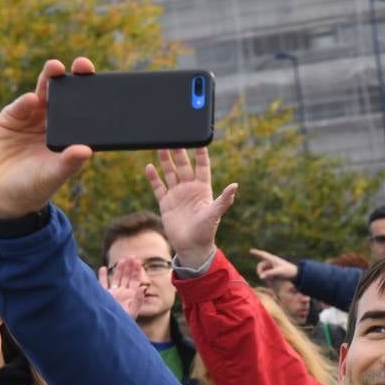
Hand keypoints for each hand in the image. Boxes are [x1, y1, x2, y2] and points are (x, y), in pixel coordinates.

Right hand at [0, 57, 95, 217]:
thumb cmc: (32, 187)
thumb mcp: (52, 176)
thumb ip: (68, 163)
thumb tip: (87, 150)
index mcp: (69, 136)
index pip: (84, 112)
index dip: (93, 97)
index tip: (104, 84)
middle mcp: (53, 123)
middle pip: (66, 96)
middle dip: (73, 79)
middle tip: (83, 65)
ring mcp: (31, 118)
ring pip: (43, 93)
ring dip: (49, 80)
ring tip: (56, 68)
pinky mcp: (10, 118)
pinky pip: (20, 106)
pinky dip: (25, 102)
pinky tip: (32, 100)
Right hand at [98, 257, 145, 318]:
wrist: (111, 328)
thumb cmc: (123, 323)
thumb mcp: (133, 312)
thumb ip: (138, 300)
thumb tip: (143, 288)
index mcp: (131, 296)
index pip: (135, 280)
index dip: (137, 271)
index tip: (138, 261)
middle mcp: (122, 293)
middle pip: (127, 277)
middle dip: (129, 267)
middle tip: (132, 256)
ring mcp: (113, 294)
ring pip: (116, 278)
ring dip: (119, 269)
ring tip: (122, 260)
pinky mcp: (104, 296)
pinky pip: (103, 284)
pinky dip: (103, 276)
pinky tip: (104, 268)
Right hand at [146, 148, 236, 269]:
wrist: (191, 247)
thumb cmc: (206, 232)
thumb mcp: (215, 214)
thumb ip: (224, 199)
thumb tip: (235, 185)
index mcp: (203, 189)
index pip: (202, 166)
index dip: (201, 154)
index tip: (199, 140)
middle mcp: (189, 189)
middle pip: (184, 166)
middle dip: (179, 152)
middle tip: (174, 137)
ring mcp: (177, 194)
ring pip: (170, 173)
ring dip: (166, 160)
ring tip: (161, 146)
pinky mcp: (165, 202)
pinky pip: (158, 186)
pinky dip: (153, 177)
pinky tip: (149, 166)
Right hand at [249, 248, 298, 284]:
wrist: (296, 274)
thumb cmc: (288, 271)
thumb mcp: (278, 272)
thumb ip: (269, 274)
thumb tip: (260, 277)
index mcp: (272, 259)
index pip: (263, 254)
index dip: (256, 253)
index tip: (250, 251)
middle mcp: (271, 262)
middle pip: (260, 266)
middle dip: (260, 271)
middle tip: (262, 278)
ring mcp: (272, 267)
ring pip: (263, 271)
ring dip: (264, 276)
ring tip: (270, 280)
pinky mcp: (274, 271)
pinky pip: (267, 274)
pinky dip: (267, 277)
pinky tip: (271, 281)